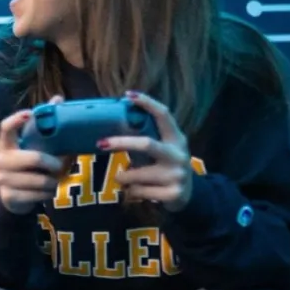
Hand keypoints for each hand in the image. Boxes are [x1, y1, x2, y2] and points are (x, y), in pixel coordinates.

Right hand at [0, 95, 65, 215]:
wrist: (11, 197)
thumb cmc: (26, 167)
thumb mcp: (32, 147)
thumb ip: (44, 126)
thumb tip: (58, 98)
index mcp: (5, 145)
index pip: (5, 128)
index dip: (17, 120)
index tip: (30, 113)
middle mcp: (0, 161)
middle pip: (33, 158)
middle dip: (52, 163)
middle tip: (60, 165)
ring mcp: (2, 180)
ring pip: (40, 180)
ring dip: (52, 181)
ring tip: (54, 180)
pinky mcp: (9, 197)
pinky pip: (38, 195)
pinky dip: (47, 194)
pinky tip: (47, 191)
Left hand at [104, 91, 194, 211]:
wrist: (189, 194)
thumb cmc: (167, 166)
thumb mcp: (163, 149)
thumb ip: (147, 138)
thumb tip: (114, 125)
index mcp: (176, 138)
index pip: (163, 115)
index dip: (147, 103)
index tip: (128, 95)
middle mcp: (178, 155)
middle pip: (146, 144)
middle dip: (121, 142)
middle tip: (100, 143)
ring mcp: (177, 175)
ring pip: (135, 174)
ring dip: (122, 176)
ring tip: (123, 178)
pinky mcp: (173, 194)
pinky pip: (138, 191)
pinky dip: (130, 191)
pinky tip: (137, 191)